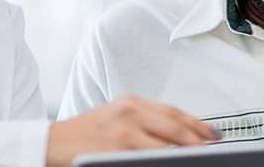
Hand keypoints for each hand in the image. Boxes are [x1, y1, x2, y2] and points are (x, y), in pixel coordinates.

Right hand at [45, 95, 219, 166]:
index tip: (213, 134)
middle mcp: (128, 112)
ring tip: (199, 159)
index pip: (173, 111)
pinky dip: (161, 161)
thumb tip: (177, 135)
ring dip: (184, 153)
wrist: (51, 143)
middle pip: (174, 126)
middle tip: (213, 149)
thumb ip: (143, 122)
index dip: (197, 124)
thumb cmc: (84, 134)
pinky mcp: (116, 149)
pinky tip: (171, 164)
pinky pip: (147, 158)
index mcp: (130, 102)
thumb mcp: (114, 117)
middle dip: (197, 139)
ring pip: (165, 144)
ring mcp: (122, 131)